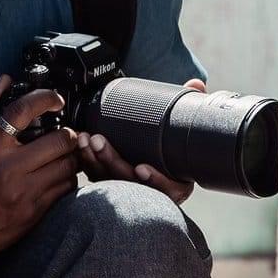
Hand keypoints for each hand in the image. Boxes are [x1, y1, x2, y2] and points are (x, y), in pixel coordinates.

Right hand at [0, 75, 80, 264]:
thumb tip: (6, 80)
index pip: (22, 111)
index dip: (45, 99)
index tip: (55, 99)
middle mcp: (9, 168)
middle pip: (59, 141)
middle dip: (68, 134)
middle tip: (66, 134)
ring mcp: (25, 192)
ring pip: (68, 165)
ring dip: (70, 157)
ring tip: (62, 156)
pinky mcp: (35, 211)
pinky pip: (66, 188)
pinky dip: (67, 178)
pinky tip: (58, 176)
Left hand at [75, 77, 205, 205]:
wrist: (161, 160)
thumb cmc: (174, 148)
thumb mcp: (186, 131)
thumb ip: (192, 108)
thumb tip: (196, 84)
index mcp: (176, 185)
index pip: (167, 190)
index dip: (155, 181)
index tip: (142, 169)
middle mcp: (153, 192)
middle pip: (130, 185)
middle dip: (112, 162)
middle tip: (99, 140)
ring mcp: (130, 191)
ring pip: (109, 181)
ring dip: (94, 160)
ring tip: (85, 138)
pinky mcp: (111, 185)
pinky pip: (96, 176)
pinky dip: (87, 160)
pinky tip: (80, 143)